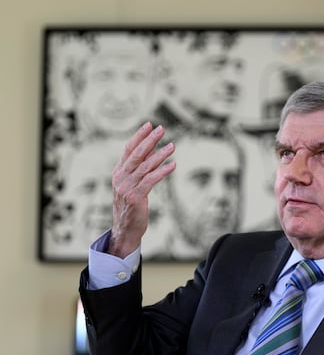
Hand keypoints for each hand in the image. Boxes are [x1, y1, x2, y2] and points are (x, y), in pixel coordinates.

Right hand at [109, 122, 175, 257]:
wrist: (125, 230)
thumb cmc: (131, 206)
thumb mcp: (132, 184)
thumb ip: (139, 168)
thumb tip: (151, 151)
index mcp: (119, 172)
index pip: (128, 149)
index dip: (139, 136)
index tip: (149, 124)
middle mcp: (120, 178)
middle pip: (136, 154)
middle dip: (149, 140)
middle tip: (161, 129)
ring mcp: (126, 187)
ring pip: (145, 167)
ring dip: (159, 155)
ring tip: (173, 146)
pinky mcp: (135, 197)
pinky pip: (150, 180)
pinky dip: (162, 171)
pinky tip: (172, 165)